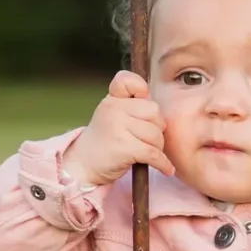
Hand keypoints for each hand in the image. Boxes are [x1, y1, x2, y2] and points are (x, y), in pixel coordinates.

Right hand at [64, 70, 174, 185]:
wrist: (83, 166)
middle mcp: (113, 109)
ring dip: (157, 147)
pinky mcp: (123, 147)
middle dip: (157, 128)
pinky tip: (166, 168)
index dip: (141, 89)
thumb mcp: (114, 116)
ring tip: (147, 154)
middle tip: (148, 139)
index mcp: (112, 100)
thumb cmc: (106, 141)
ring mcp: (117, 127)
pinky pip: (153, 153)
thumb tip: (159, 110)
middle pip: (154, 112)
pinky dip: (163, 163)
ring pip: (156, 134)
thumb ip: (133, 107)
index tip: (143, 101)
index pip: (127, 81)